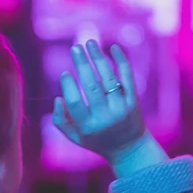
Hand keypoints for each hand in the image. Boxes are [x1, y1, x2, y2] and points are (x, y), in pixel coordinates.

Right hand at [53, 41, 158, 170]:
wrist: (128, 148)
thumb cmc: (96, 140)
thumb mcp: (75, 137)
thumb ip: (60, 120)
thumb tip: (58, 98)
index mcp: (87, 127)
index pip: (75, 102)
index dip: (68, 85)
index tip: (64, 72)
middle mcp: (105, 118)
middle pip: (91, 87)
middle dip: (82, 64)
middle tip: (75, 48)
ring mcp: (121, 109)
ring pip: (108, 79)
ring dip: (98, 58)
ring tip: (90, 43)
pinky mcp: (133, 102)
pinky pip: (127, 77)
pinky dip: (121, 61)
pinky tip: (113, 48)